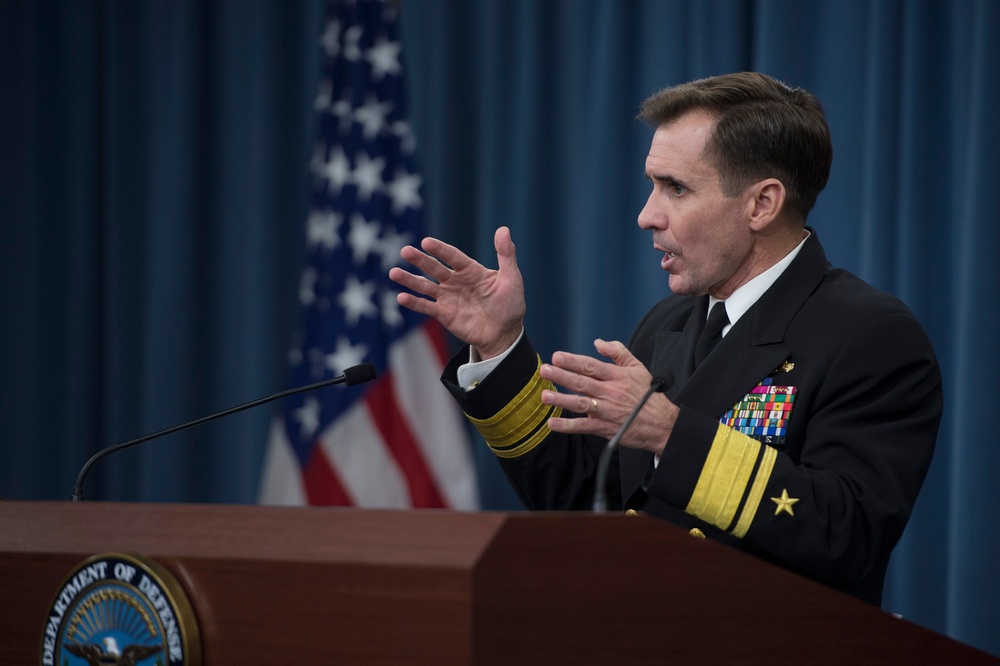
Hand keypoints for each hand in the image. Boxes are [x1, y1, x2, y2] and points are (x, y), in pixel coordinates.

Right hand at [389, 227, 524, 358]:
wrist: (506, 333)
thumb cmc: (511, 304)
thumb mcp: (511, 278)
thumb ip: (506, 254)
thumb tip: (503, 229)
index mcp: (470, 270)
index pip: (452, 256)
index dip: (439, 249)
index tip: (426, 242)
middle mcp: (456, 281)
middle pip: (434, 268)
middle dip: (420, 260)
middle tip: (405, 251)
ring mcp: (448, 298)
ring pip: (425, 286)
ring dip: (409, 280)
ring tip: (393, 272)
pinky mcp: (444, 314)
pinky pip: (426, 307)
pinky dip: (414, 303)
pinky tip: (401, 297)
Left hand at [540, 339, 678, 454]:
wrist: (662, 424)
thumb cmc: (647, 395)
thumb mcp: (637, 367)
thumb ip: (617, 352)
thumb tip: (598, 342)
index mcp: (616, 376)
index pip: (591, 366)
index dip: (573, 361)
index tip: (557, 357)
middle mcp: (610, 392)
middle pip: (582, 383)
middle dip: (561, 376)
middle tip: (545, 370)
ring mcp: (606, 411)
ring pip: (580, 404)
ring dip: (561, 400)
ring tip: (545, 396)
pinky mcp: (604, 428)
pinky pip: (583, 426)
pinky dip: (567, 426)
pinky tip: (552, 423)